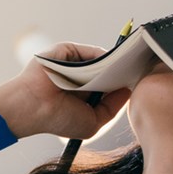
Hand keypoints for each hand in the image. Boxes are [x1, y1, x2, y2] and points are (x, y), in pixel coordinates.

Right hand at [0, 43, 132, 140]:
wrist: (34, 107)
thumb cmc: (57, 119)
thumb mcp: (94, 122)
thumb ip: (112, 108)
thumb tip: (127, 90)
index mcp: (85, 94)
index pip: (109, 84)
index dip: (123, 83)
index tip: (138, 84)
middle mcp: (79, 77)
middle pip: (108, 69)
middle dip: (121, 72)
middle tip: (137, 74)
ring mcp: (72, 63)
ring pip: (100, 59)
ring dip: (113, 64)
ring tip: (126, 70)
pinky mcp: (65, 51)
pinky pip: (88, 51)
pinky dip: (100, 56)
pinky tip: (109, 65)